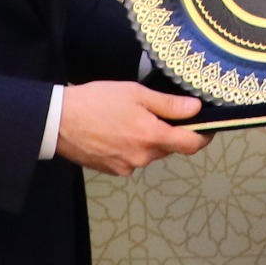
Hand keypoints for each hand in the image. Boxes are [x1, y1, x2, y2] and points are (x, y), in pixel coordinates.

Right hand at [56, 81, 209, 175]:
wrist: (58, 121)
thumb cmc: (97, 101)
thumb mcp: (135, 93)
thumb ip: (168, 105)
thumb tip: (196, 110)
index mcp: (152, 137)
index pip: (191, 144)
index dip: (203, 136)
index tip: (207, 127)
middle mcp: (143, 158)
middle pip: (168, 147)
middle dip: (168, 132)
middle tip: (155, 112)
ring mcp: (127, 167)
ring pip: (149, 153)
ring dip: (147, 139)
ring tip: (128, 118)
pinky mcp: (112, 171)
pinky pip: (132, 159)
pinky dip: (130, 146)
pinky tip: (115, 131)